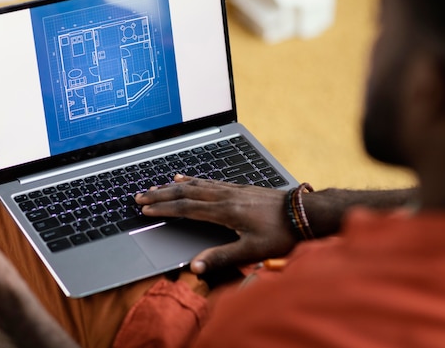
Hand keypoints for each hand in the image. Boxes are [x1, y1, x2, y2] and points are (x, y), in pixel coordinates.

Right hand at [136, 175, 297, 274]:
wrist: (303, 213)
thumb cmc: (280, 233)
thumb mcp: (252, 250)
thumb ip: (221, 257)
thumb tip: (194, 267)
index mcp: (224, 211)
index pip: (186, 208)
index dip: (164, 208)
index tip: (146, 209)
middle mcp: (224, 196)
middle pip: (185, 193)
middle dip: (161, 194)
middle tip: (140, 195)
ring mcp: (231, 190)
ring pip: (195, 185)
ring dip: (172, 186)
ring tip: (155, 186)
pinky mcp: (238, 188)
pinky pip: (208, 181)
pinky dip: (192, 180)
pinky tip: (185, 178)